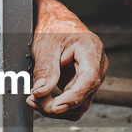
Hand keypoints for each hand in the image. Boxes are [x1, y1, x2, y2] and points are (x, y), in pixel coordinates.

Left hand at [26, 0, 107, 120]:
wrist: (56, 22)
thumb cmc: (54, 28)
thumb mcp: (46, 46)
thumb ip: (45, 69)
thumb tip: (41, 92)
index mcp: (91, 50)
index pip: (89, 79)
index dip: (73, 96)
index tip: (56, 106)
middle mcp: (97, 66)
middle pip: (84, 96)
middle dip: (58, 105)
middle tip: (34, 101)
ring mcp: (91, 77)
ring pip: (80, 105)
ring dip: (57, 108)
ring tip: (35, 100)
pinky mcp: (82, 85)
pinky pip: (74, 103)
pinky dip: (59, 106)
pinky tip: (43, 100)